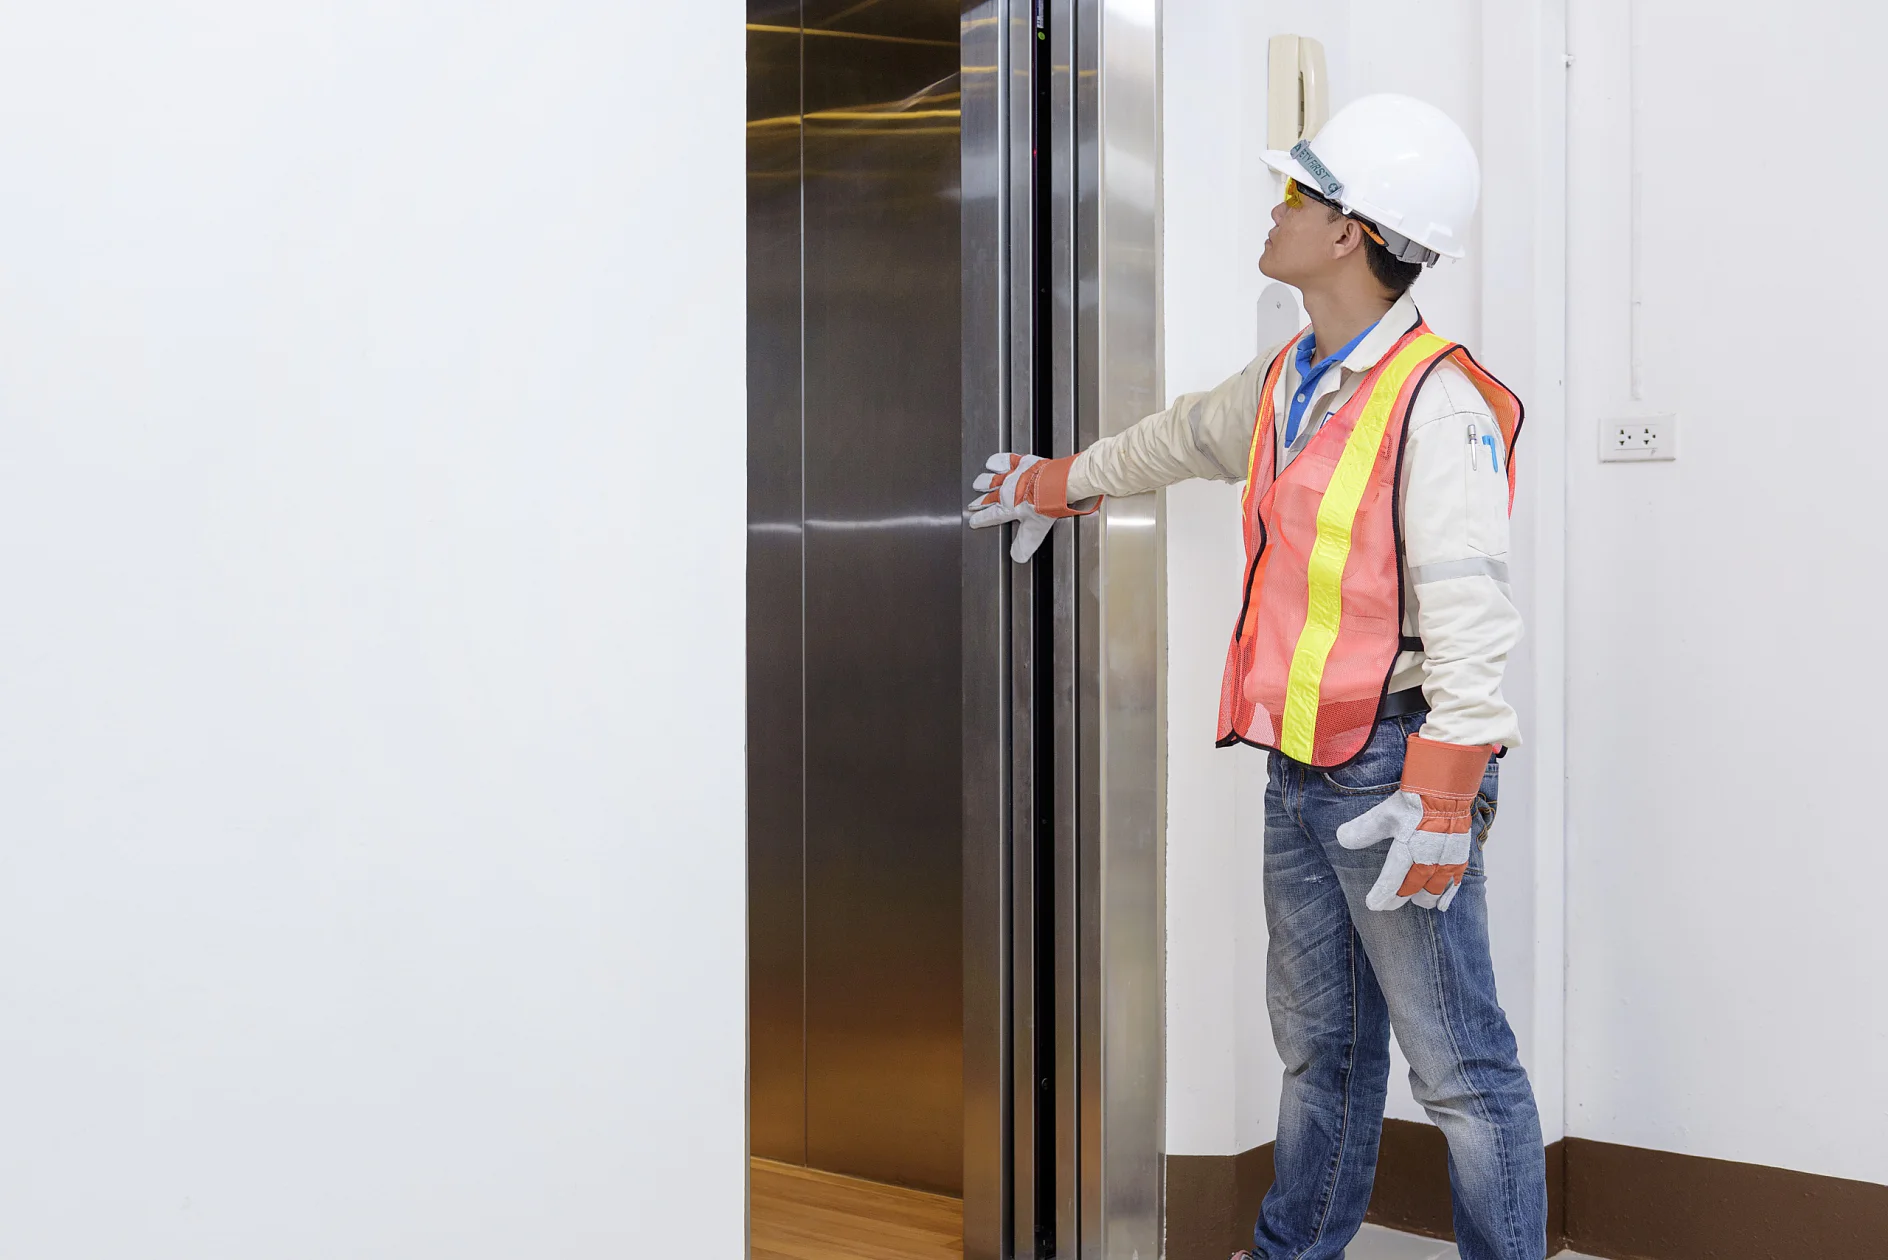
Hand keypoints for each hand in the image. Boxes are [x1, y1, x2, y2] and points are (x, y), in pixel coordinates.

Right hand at [966, 452, 1098, 562]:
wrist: (1055, 485)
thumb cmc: (1045, 506)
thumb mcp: (1035, 530)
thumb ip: (1024, 543)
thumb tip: (1018, 556)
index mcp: (1008, 508)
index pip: (991, 516)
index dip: (980, 519)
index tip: (973, 522)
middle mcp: (1006, 492)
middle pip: (989, 498)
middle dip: (979, 503)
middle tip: (972, 505)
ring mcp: (1012, 477)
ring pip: (993, 480)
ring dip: (984, 483)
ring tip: (977, 484)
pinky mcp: (1021, 464)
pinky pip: (1005, 461)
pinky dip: (997, 461)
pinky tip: (992, 463)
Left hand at [1336, 734, 1495, 911]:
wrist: (1447, 790)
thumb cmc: (1415, 801)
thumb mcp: (1385, 813)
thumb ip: (1364, 828)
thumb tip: (1341, 838)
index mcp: (1409, 848)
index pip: (1392, 880)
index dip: (1383, 895)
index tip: (1373, 905)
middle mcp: (1429, 859)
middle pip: (1412, 889)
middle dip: (1398, 898)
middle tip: (1387, 902)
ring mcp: (1447, 861)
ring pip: (1433, 891)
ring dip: (1421, 898)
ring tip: (1413, 899)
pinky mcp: (1459, 859)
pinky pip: (1454, 885)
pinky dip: (1446, 896)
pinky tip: (1441, 905)